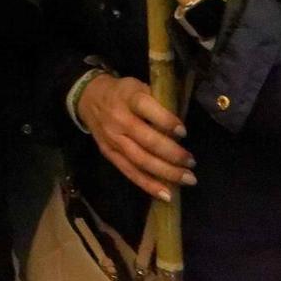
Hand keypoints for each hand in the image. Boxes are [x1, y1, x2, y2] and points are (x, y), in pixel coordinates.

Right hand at [77, 75, 193, 202]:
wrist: (89, 98)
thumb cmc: (123, 92)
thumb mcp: (139, 86)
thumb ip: (159, 103)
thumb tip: (180, 128)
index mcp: (128, 97)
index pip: (146, 108)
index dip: (166, 121)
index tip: (183, 132)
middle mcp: (119, 120)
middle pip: (146, 140)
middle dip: (172, 154)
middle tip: (191, 162)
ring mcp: (113, 139)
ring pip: (140, 161)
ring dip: (165, 173)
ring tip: (187, 179)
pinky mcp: (109, 154)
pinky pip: (130, 172)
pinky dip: (149, 185)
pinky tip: (166, 194)